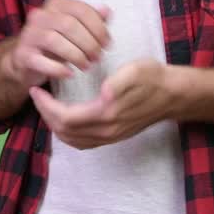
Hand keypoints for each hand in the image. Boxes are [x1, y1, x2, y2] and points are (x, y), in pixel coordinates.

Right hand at [2, 0, 110, 88]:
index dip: (98, 27)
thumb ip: (90, 20)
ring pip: (55, 41)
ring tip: (86, 66)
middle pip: (69, 25)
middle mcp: (39, 15)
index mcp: (54, 4)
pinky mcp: (22, 54)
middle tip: (97, 57)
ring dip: (76, 56)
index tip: (107, 44)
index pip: (81, 10)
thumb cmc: (54, 43)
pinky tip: (69, 74)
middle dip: (88, 43)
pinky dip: (58, 69)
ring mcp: (29, 34)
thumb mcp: (74, 29)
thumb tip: (107, 11)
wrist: (25, 60)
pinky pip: (41, 61)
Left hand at [28, 58, 196, 149]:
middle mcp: (107, 130)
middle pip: (64, 132)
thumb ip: (120, 82)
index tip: (38, 89)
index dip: (46, 106)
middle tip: (38, 95)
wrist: (175, 94)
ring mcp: (111, 136)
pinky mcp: (114, 136)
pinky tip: (65, 118)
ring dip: (55, 125)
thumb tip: (104, 93)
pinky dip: (68, 133)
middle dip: (45, 115)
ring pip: (73, 140)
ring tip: (46, 105)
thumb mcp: (137, 70)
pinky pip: (83, 142)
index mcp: (107, 114)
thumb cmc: (155, 78)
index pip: (65, 118)